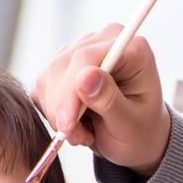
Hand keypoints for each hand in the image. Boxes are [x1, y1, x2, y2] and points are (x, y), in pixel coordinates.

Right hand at [30, 24, 172, 178]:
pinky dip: (52, 111)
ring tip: (83, 134)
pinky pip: (42, 86)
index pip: (86, 56)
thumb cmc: (140, 132)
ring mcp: (82, 50)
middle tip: (76, 138)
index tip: (67, 125)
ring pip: (48, 76)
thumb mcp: (130, 125)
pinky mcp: (64, 66)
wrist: (135, 141)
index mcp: (131, 49)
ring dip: (57, 113)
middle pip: (62, 64)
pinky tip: (75, 125)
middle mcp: (105, 42)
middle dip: (62, 107)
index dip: (70, 90)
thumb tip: (84, 77)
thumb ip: (109, 100)